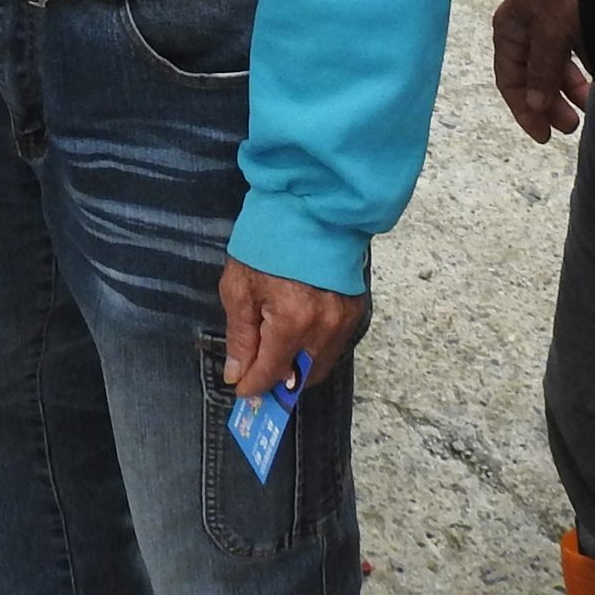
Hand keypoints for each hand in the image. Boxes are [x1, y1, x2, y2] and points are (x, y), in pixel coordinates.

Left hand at [217, 256, 367, 401]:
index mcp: (292, 322)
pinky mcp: (355, 310)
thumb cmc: (268, 241)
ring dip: (296, 369)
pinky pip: (333, 347)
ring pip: (319, 366)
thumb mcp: (239, 287)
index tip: (240, 389)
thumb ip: (240, 337)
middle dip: (276, 382)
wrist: (309, 204)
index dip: (252, 385)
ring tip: (274, 357)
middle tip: (255, 374)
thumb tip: (238, 374)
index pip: (271, 373)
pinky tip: (295, 339)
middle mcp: (324, 328)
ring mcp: (344, 321)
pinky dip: (313, 351)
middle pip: (299, 378)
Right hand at [491, 0, 594, 142]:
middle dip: (548, 103)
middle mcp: (525, 28)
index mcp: (510, 30)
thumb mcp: (554, 30)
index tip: (543, 135)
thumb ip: (543, 69)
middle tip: (571, 126)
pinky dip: (581, 70)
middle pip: (531, 76)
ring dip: (567, 89)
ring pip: (553, 66)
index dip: (524, 110)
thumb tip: (534, 105)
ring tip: (588, 106)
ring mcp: (548, 22)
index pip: (509, 81)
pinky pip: (570, 52)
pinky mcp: (569, 16)